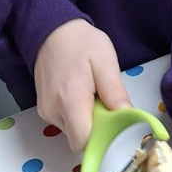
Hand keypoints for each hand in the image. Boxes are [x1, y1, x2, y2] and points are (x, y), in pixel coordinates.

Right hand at [33, 19, 131, 150]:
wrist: (51, 30)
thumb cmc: (81, 42)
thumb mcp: (105, 61)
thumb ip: (115, 92)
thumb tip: (128, 117)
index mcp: (70, 100)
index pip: (83, 141)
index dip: (101, 138)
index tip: (113, 123)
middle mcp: (53, 110)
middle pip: (78, 138)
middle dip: (95, 127)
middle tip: (103, 100)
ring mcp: (45, 111)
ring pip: (72, 131)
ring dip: (85, 119)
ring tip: (90, 92)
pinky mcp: (43, 108)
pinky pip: (64, 122)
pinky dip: (75, 114)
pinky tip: (79, 92)